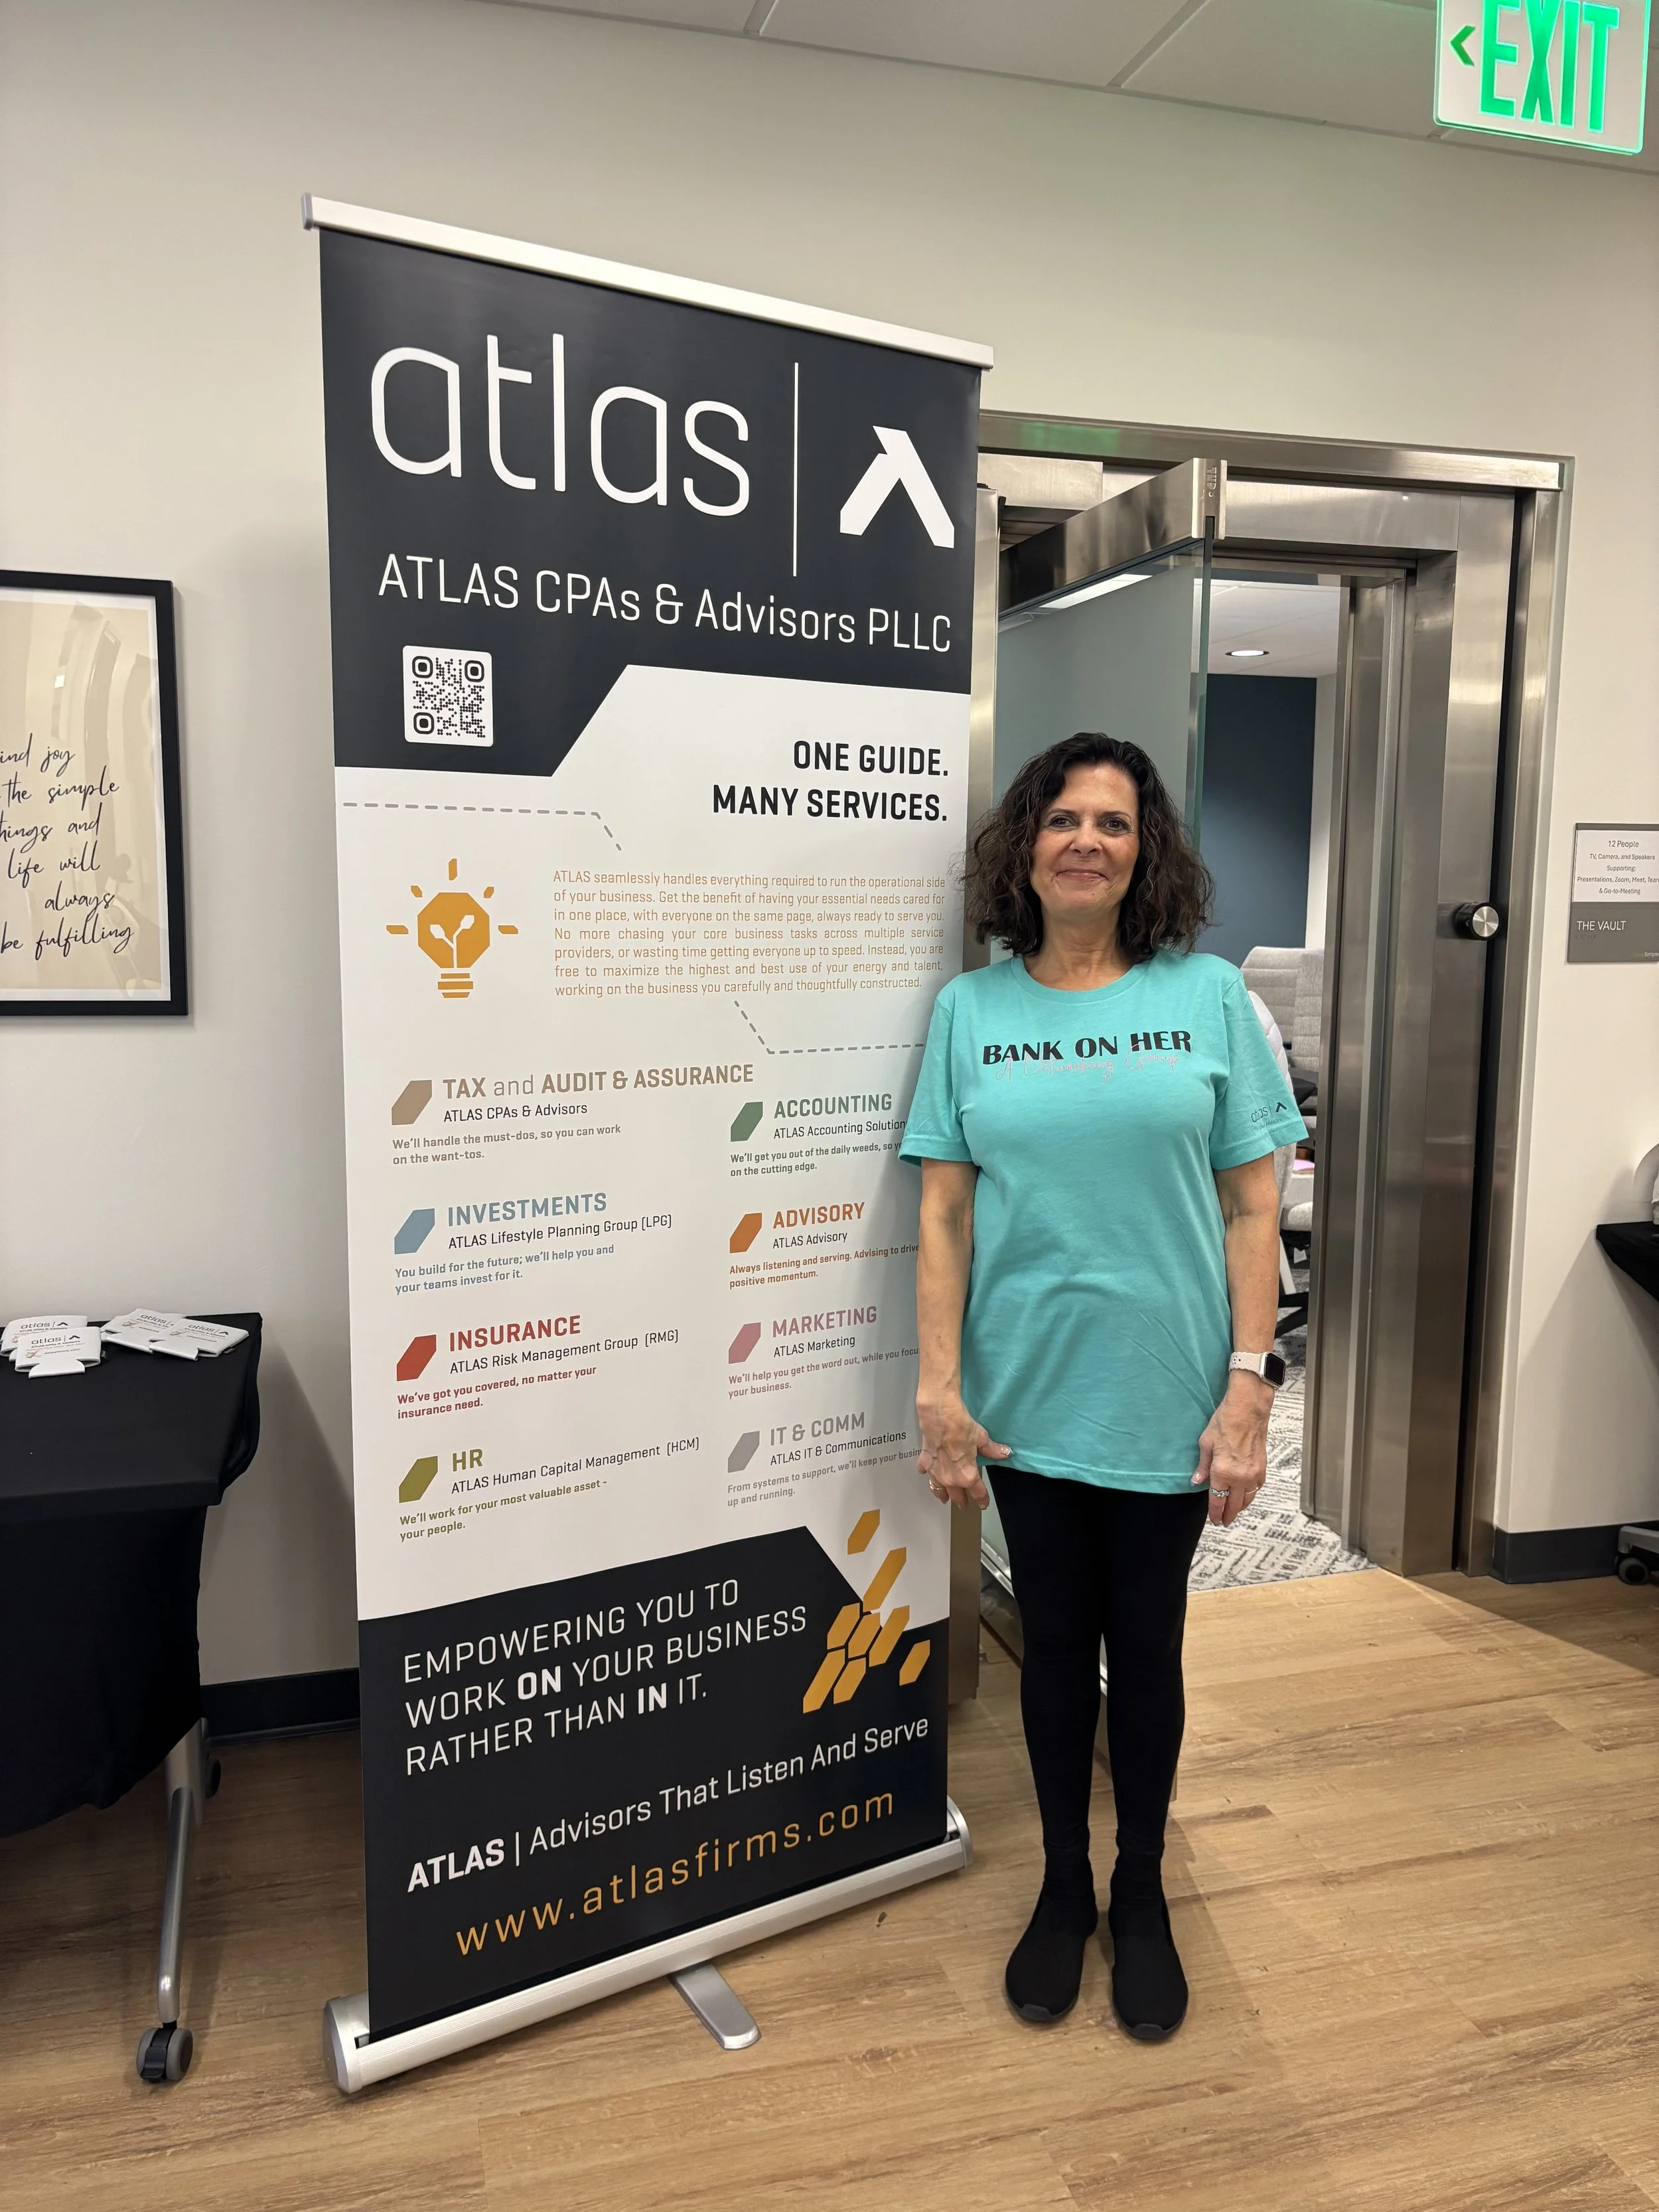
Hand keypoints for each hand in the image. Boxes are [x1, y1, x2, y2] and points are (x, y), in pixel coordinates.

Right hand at [916, 1390, 1008, 1509]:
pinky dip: (928, 1473)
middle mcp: (951, 1479)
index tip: (984, 1504)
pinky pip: (926, 1472)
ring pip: (938, 1489)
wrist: (940, 1416)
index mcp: (968, 1476)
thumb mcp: (981, 1439)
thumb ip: (992, 1450)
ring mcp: (935, 1472)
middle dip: (961, 1500)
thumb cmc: (963, 1428)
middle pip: (957, 1495)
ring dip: (942, 1493)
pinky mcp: (924, 1462)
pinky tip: (928, 1471)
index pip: (978, 1492)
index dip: (982, 1499)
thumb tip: (1006, 1453)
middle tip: (963, 1504)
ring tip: (944, 1498)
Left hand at [1192, 1375, 1270, 1525]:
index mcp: (1222, 1472)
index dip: (1215, 1513)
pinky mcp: (1262, 1468)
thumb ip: (1202, 1466)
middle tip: (1223, 1522)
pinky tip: (1246, 1496)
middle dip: (1228, 1515)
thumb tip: (1197, 1481)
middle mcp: (1240, 1477)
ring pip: (1247, 1499)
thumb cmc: (1225, 1422)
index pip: (1218, 1500)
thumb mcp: (1206, 1443)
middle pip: (1234, 1504)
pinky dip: (1250, 1495)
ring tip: (1234, 1512)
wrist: (1248, 1410)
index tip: (1214, 1520)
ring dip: (1240, 1508)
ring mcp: (1253, 1474)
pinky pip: (1256, 1489)